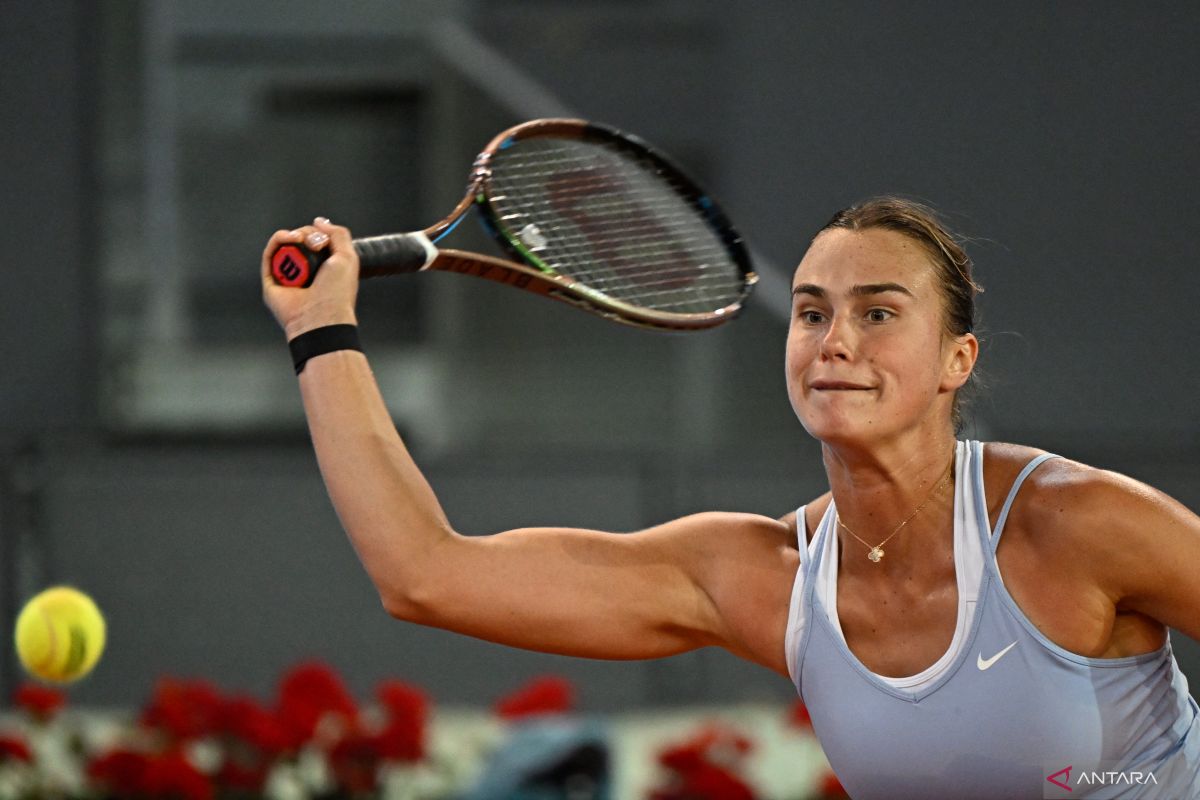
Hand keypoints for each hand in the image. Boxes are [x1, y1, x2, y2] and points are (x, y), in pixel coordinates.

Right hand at [261, 217, 359, 339]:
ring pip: (284, 245)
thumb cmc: (338, 292)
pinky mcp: (271, 280)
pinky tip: (288, 238)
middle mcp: (306, 272)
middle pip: (300, 241)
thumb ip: (338, 234)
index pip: (317, 242)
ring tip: (300, 239)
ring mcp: (288, 276)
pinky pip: (270, 255)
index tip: (324, 239)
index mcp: (325, 268)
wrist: (322, 315)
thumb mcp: (348, 257)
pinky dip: (277, 241)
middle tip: (316, 243)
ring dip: (292, 235)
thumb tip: (319, 221)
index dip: (319, 235)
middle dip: (307, 235)